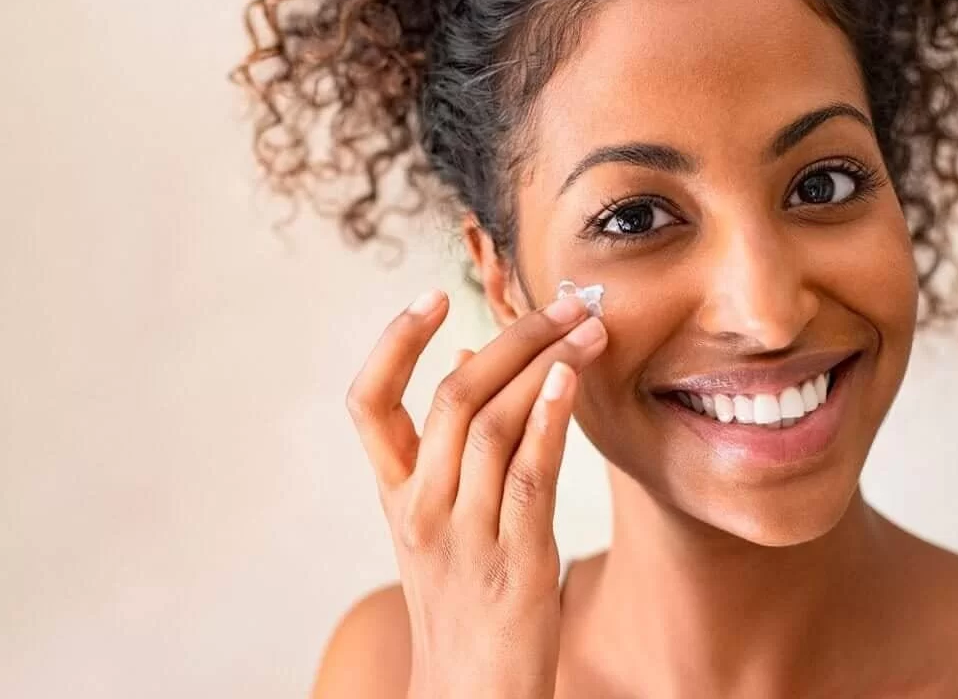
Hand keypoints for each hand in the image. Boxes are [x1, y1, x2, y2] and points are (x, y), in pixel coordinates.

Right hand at [345, 289, 607, 698]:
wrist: (472, 696)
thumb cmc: (464, 605)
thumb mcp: (440, 526)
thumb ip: (449, 450)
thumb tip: (467, 362)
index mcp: (397, 497)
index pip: (369, 404)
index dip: (393, 344)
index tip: (432, 298)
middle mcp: (421, 510)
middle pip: (452, 397)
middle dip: (512, 337)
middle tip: (564, 302)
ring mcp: (465, 536)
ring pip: (493, 425)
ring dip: (545, 364)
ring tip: (588, 328)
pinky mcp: (515, 562)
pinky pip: (529, 477)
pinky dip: (547, 420)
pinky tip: (570, 381)